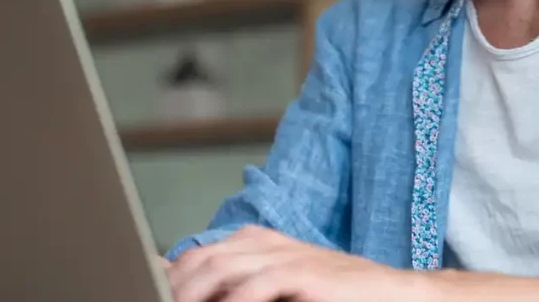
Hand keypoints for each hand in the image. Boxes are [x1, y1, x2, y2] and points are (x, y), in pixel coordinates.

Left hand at [166, 225, 427, 301]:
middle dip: (177, 289)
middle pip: (203, 263)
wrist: (390, 293)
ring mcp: (287, 258)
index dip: (169, 279)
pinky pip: (262, 285)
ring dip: (195, 294)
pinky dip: (238, 300)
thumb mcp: (278, 285)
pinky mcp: (307, 275)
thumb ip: (236, 286)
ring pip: (224, 270)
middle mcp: (265, 245)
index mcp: (253, 243)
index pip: (196, 257)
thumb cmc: (330, 293)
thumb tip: (184, 283)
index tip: (147, 292)